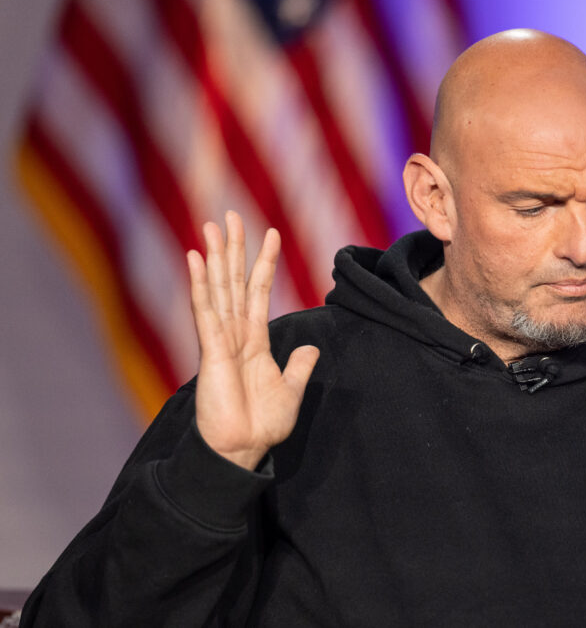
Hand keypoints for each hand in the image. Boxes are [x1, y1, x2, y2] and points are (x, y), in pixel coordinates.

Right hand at [186, 212, 319, 469]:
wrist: (243, 450)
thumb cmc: (262, 424)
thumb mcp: (290, 390)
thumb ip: (299, 366)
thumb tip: (309, 348)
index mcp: (254, 341)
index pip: (259, 292)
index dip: (265, 263)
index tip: (271, 234)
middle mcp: (235, 334)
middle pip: (235, 282)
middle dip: (235, 249)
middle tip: (230, 214)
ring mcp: (221, 340)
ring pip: (219, 288)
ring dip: (217, 257)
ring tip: (212, 226)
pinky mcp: (210, 350)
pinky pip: (205, 310)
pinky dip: (200, 284)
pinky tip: (196, 258)